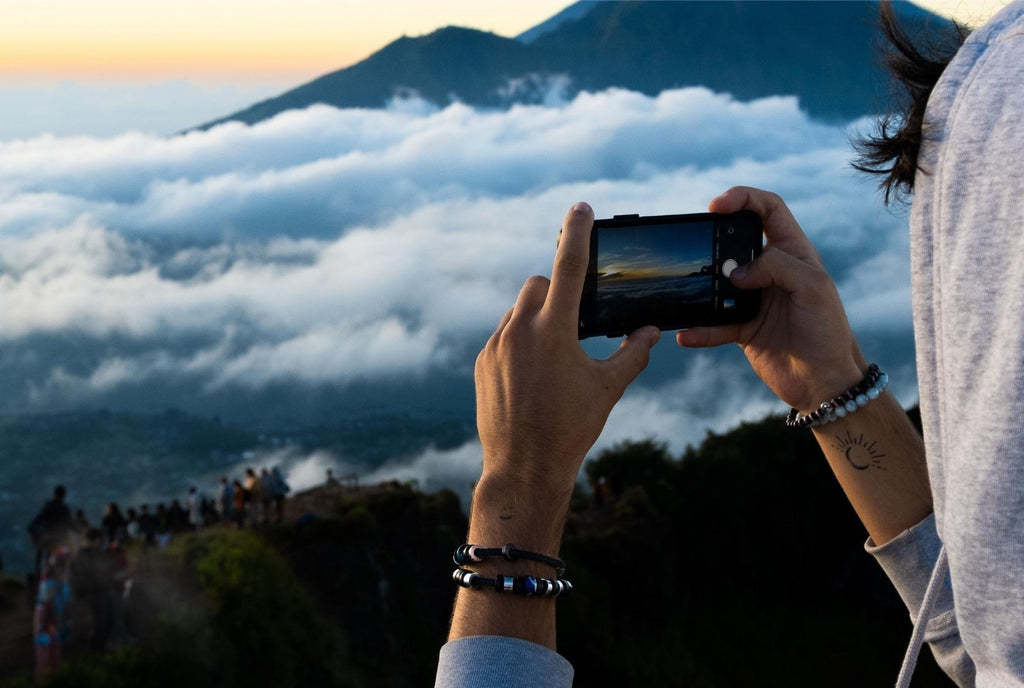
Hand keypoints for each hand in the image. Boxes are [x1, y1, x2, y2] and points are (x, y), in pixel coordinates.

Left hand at [474, 202, 659, 502]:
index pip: (569, 265)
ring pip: (518, 311)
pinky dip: (519, 342)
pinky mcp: (482, 362)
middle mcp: (520, 330)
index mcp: (554, 330)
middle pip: (539, 284)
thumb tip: (653, 331)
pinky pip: (502, 336)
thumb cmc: (570, 428)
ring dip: (536, 319)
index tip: (580, 208)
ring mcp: (495, 345)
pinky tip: (532, 375)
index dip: (576, 232)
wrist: (523, 467)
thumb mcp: (608, 388)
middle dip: (557, 293)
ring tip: (553, 358)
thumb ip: (634, 353)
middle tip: (573, 324)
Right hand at [677, 187, 865, 411]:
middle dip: (715, 240)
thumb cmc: (828, 331)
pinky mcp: (742, 328)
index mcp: (794, 252)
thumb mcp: (813, 287)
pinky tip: (687, 334)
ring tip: (695, 291)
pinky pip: (713, 324)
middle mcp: (771, 272)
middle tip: (702, 248)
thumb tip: (737, 272)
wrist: (824, 383)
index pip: (769, 209)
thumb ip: (778, 266)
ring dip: (704, 286)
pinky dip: (699, 329)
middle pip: (735, 241)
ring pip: (719, 281)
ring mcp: (754, 299)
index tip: (717, 204)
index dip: (744, 198)